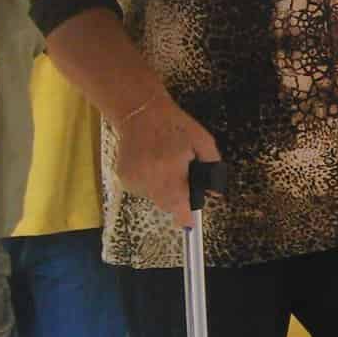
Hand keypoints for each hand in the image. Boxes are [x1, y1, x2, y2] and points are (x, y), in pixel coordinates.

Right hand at [114, 94, 220, 225]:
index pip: (179, 202)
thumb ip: (211, 168)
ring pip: (155, 198)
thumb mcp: (203, 141)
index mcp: (171, 169)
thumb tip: (214, 193)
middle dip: (178, 199)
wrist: (140, 113)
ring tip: (166, 165)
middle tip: (182, 179)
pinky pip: (143, 191)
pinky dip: (151, 184)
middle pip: (167, 204)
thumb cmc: (176, 125)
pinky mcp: (124, 178)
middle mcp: (150, 178)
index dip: (186, 216)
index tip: (191, 224)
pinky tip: (153, 165)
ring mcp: (134, 179)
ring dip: (165, 190)